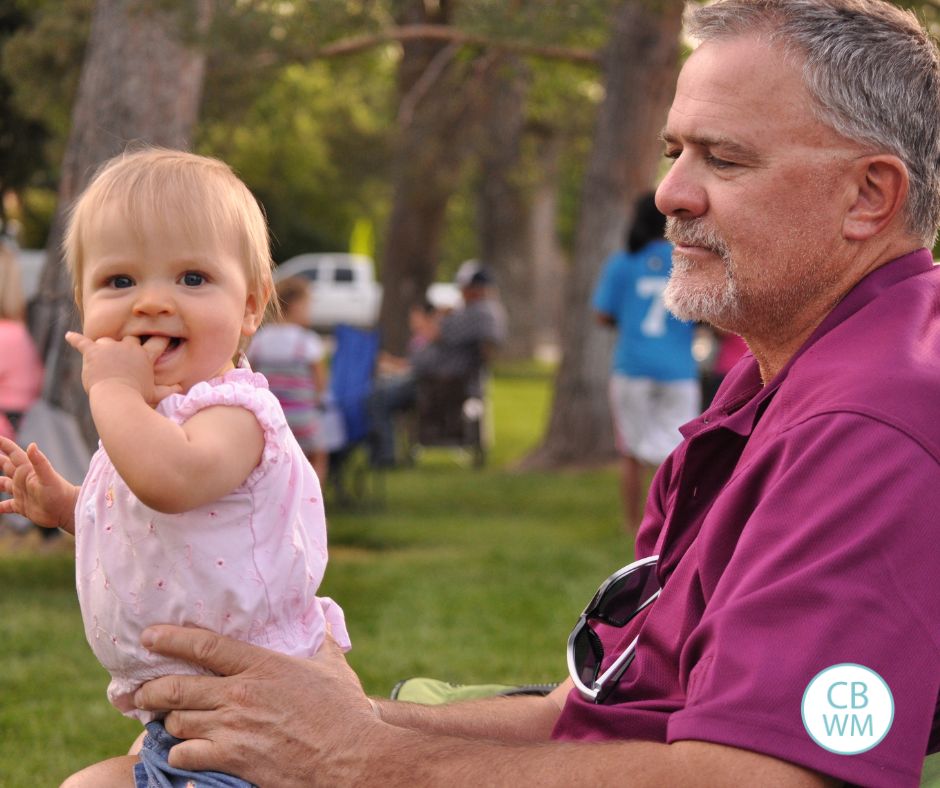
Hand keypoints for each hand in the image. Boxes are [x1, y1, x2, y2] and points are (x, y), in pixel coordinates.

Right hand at [0, 436, 79, 531]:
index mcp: (27, 470)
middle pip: (6, 466)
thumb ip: (39, 462)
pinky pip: (6, 506)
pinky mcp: (22, 506)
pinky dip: (0, 506)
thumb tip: (32, 445)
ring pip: (4, 484)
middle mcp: (23, 480)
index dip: (5, 444)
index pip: (13, 453)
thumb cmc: (59, 492)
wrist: (67, 510)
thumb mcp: (47, 477)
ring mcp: (22, 492)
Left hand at [65, 332, 180, 404]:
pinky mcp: (93, 352)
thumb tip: (181, 389)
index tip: (163, 337)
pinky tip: (68, 336)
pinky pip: (82, 342)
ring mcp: (110, 348)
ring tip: (101, 355)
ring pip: (107, 341)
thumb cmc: (138, 397)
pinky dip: (74, 339)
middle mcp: (130, 347)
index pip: (157, 342)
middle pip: (130, 338)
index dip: (160, 340)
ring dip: (104, 347)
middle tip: (126, 350)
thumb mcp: (155, 394)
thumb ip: (168, 390)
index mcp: (145, 356)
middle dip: (128, 344)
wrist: (117, 396)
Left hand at [134, 626, 378, 785]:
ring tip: (164, 721)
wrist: (351, 758)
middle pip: (177, 687)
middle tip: (139, 692)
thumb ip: (323, 638)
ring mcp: (233, 729)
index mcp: (262, 665)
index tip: (149, 637)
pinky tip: (182, 752)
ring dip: (168, 722)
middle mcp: (240, 694)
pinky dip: (178, 754)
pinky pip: (185, 755)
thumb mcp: (334, 667)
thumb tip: (323, 612)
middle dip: (150, 689)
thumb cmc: (345, 712)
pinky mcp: (232, 760)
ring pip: (177, 722)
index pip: (205, 645)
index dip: (171, 639)